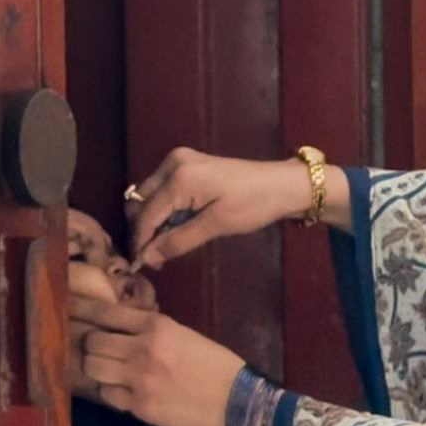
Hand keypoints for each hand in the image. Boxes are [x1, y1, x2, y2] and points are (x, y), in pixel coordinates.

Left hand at [71, 294, 243, 425]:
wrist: (235, 401)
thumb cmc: (216, 365)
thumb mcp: (185, 336)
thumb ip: (153, 332)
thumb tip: (123, 330)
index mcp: (157, 326)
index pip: (105, 313)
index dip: (83, 310)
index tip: (68, 308)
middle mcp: (142, 349)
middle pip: (92, 342)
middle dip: (93, 346)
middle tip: (102, 351)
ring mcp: (137, 379)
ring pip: (93, 368)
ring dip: (98, 369)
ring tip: (110, 372)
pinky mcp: (137, 405)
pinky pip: (107, 394)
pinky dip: (112, 392)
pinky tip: (125, 392)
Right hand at [127, 148, 314, 270]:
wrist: (284, 184)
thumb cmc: (255, 204)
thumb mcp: (216, 225)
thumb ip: (178, 241)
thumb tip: (146, 257)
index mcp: (179, 177)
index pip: (145, 214)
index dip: (141, 241)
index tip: (142, 265)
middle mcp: (174, 163)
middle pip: (142, 202)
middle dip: (146, 230)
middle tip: (158, 257)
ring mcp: (180, 160)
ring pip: (151, 196)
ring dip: (155, 220)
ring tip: (170, 244)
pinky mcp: (189, 164)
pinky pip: (165, 190)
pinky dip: (167, 209)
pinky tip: (179, 227)